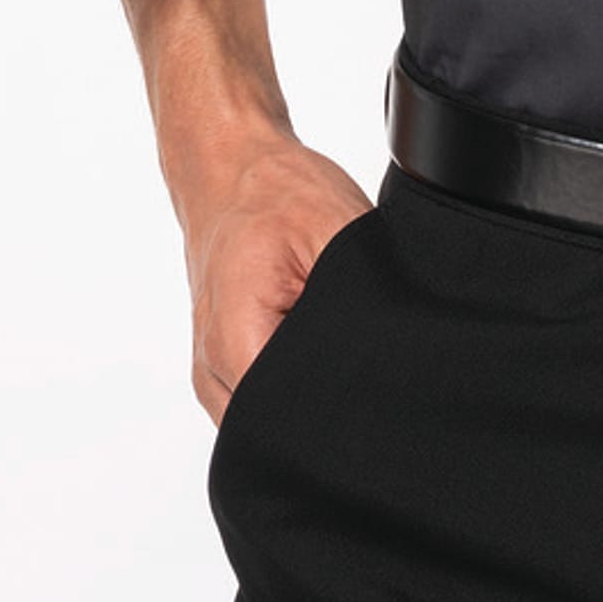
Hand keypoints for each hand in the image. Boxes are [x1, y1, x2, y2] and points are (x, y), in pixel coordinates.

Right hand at [179, 120, 375, 424]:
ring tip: (336, 347)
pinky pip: (262, 402)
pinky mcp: (222, 369)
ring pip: (272, 424)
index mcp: (235, 342)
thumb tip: (390, 363)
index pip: (291, 426)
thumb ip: (358, 304)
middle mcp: (213, 371)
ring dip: (310, 397)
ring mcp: (212, 375)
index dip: (341, 418)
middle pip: (279, 434)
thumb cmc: (275, 191)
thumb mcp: (336, 232)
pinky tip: (314, 348)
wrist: (229, 167)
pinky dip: (294, 384)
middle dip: (329, 413)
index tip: (374, 390)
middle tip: (366, 366)